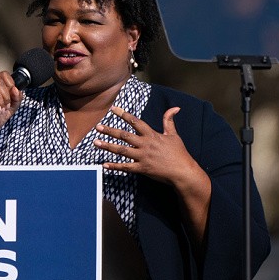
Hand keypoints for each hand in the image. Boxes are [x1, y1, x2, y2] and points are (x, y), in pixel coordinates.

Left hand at [94, 106, 211, 243]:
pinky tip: (104, 164)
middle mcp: (145, 145)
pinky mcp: (142, 169)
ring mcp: (142, 157)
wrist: (183, 171)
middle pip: (124, 135)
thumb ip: (169, 121)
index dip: (124, 114)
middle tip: (97, 127)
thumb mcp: (173, 135)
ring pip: (122, 150)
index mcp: (152, 135)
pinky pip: (126, 167)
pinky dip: (115, 166)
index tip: (113, 109)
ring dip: (108, 146)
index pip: (135, 122)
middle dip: (110, 130)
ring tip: (96, 142)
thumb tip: (174, 108)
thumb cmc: (178, 153)